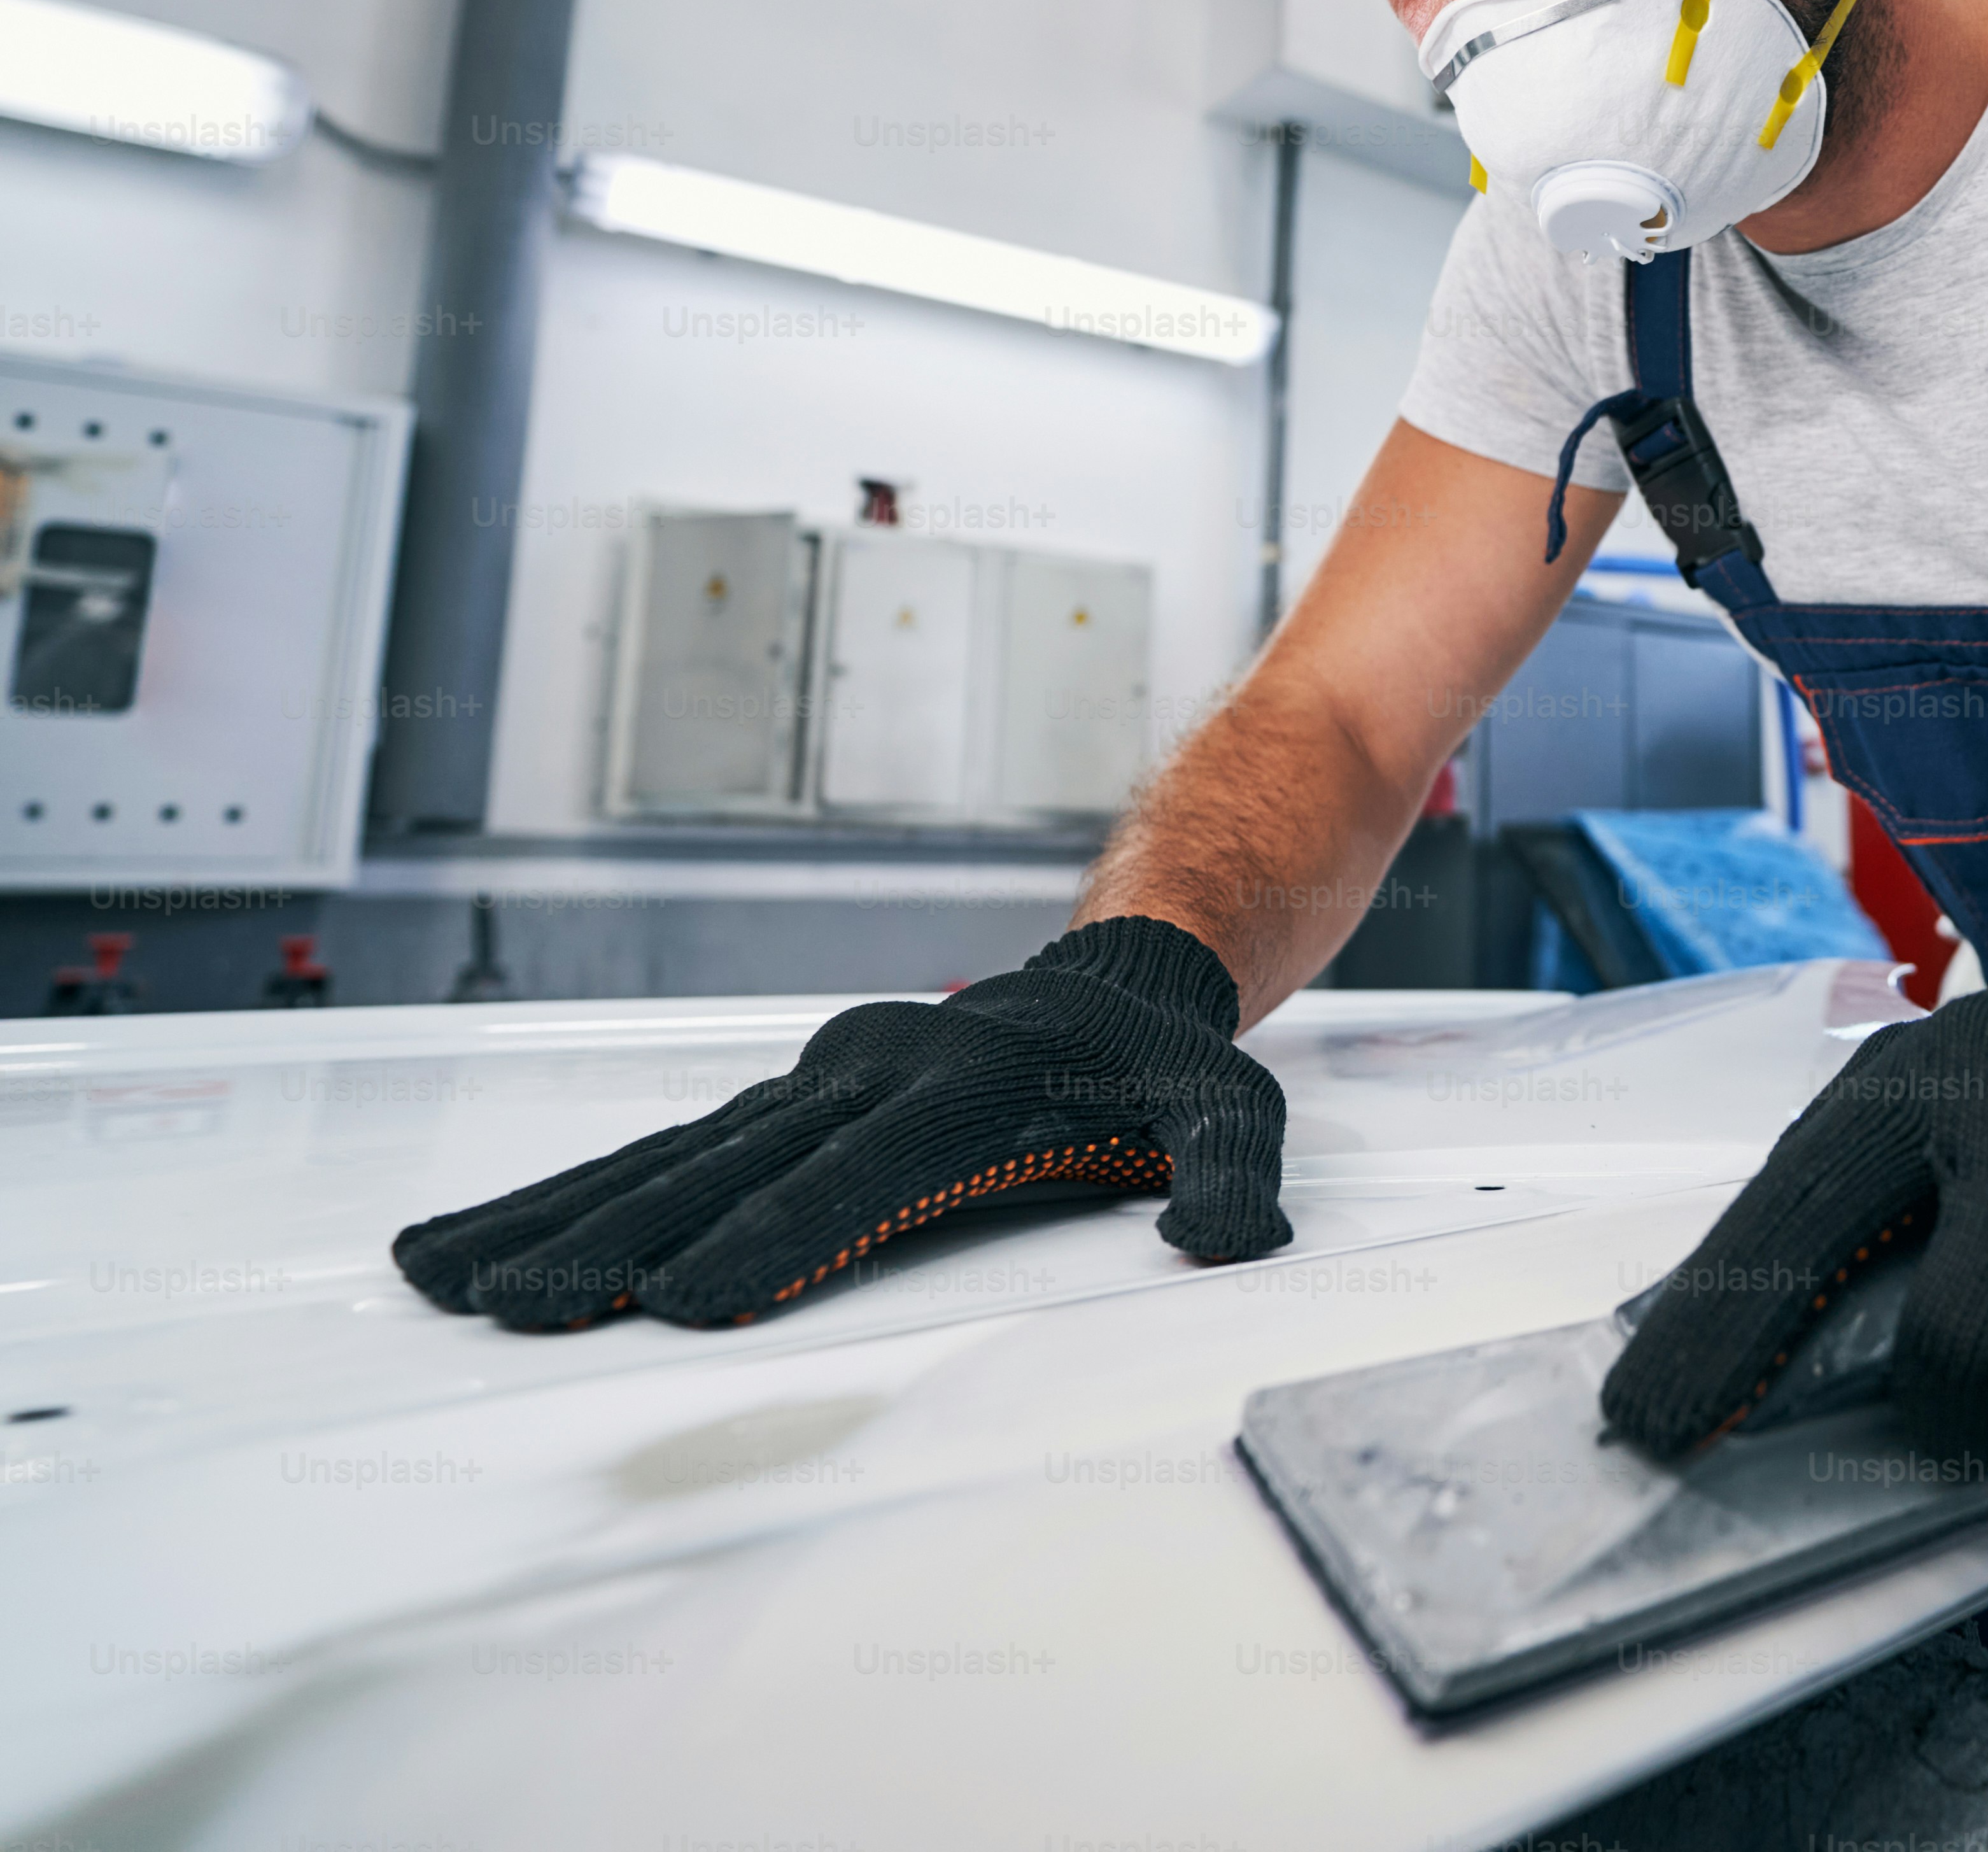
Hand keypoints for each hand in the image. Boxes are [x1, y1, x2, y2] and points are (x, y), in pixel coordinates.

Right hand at [392, 918, 1286, 1328]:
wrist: (1116, 985)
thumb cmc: (1162, 1071)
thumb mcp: (1230, 1110)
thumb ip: (1233, 1173)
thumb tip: (1230, 1236)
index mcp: (961, 1091)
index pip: (854, 1178)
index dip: (771, 1236)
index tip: (680, 1295)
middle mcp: (867, 1078)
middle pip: (728, 1170)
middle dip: (621, 1240)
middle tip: (526, 1305)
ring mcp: (813, 1086)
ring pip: (668, 1157)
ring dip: (558, 1216)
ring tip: (450, 1276)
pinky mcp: (782, 1103)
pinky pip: (664, 1149)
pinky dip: (568, 1191)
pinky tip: (474, 1237)